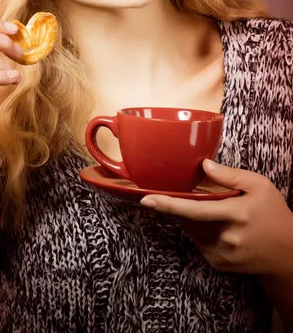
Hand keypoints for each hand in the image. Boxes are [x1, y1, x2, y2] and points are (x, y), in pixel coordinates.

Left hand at [140, 159, 292, 275]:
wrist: (287, 254)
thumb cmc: (273, 214)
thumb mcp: (259, 186)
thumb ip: (230, 175)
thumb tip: (204, 165)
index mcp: (236, 214)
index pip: (195, 210)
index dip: (169, 205)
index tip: (148, 199)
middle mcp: (226, 237)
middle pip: (187, 220)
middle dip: (174, 206)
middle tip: (163, 194)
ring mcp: (221, 253)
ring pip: (190, 230)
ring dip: (187, 216)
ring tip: (203, 207)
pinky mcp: (217, 263)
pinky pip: (197, 241)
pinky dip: (196, 228)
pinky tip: (210, 222)